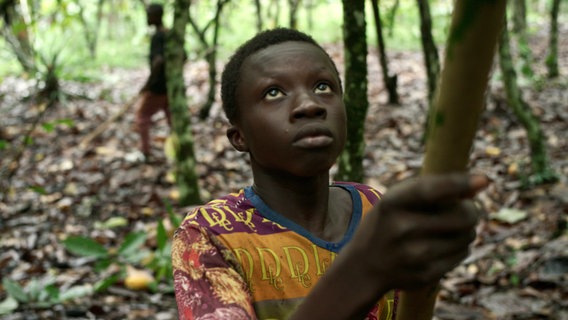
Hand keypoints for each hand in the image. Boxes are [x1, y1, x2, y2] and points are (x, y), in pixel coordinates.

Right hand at [349, 174, 488, 290]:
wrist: (364, 265)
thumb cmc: (389, 222)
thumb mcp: (397, 199)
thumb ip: (432, 187)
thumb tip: (482, 182)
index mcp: (392, 203)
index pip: (430, 190)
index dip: (459, 184)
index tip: (483, 180)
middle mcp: (401, 229)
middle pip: (462, 216)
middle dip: (471, 211)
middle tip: (464, 209)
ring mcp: (414, 255)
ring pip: (467, 236)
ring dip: (466, 230)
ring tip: (448, 228)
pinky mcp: (425, 274)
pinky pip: (462, 254)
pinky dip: (459, 247)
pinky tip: (441, 245)